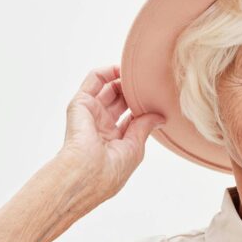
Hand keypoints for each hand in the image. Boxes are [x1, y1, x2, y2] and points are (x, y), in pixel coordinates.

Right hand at [58, 64, 164, 197]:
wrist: (86, 173)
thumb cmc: (109, 170)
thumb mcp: (135, 148)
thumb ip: (145, 127)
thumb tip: (160, 117)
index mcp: (113, 141)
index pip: (130, 117)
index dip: (143, 106)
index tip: (157, 98)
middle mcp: (100, 126)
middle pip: (120, 100)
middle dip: (134, 91)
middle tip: (149, 84)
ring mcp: (90, 113)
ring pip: (107, 87)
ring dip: (122, 78)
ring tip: (138, 73)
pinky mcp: (80, 103)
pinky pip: (93, 80)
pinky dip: (107, 71)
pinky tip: (122, 68)